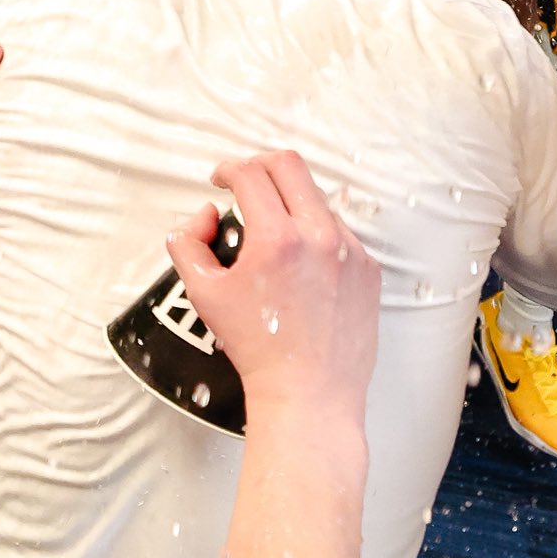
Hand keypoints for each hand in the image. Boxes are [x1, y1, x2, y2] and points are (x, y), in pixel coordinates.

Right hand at [167, 152, 379, 423]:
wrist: (308, 392)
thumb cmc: (257, 349)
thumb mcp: (204, 294)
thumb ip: (188, 244)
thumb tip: (202, 217)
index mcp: (278, 238)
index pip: (251, 173)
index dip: (228, 168)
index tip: (222, 179)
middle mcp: (320, 236)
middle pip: (289, 165)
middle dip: (260, 166)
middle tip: (246, 184)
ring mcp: (350, 250)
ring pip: (316, 200)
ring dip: (290, 205)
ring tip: (273, 236)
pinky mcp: (368, 269)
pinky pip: (340, 233)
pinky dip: (316, 236)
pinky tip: (302, 266)